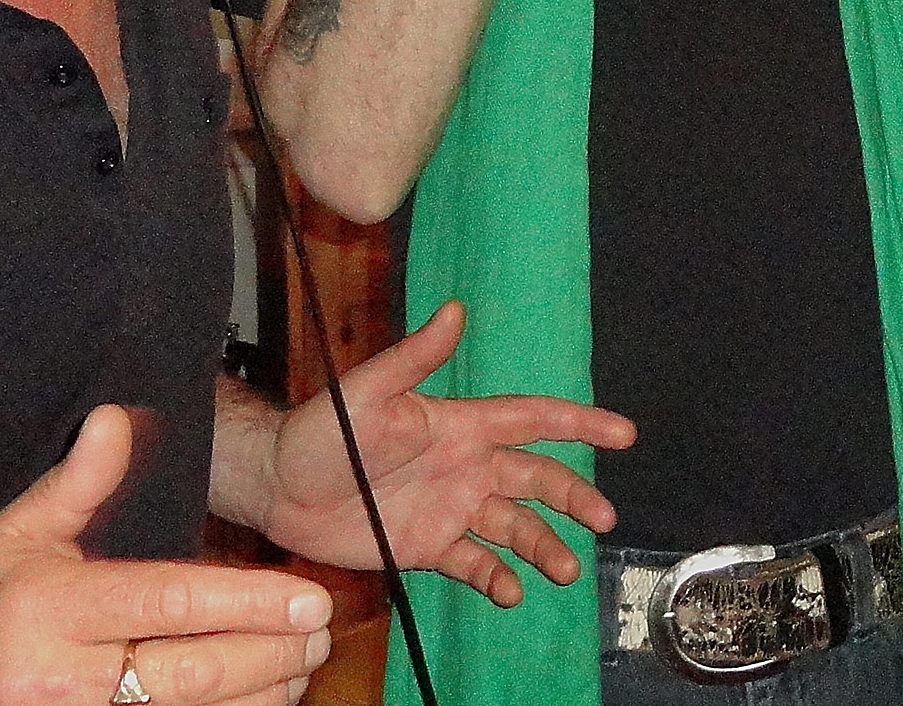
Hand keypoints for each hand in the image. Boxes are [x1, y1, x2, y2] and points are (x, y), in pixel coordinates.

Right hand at [0, 405, 333, 705]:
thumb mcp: (19, 535)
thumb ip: (78, 483)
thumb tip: (116, 418)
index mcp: (55, 608)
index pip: (168, 600)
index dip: (246, 602)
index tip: (308, 599)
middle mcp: (65, 675)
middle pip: (191, 672)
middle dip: (269, 654)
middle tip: (320, 632)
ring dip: (258, 697)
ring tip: (301, 667)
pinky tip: (258, 705)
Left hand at [260, 301, 635, 606]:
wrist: (279, 487)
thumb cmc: (322, 431)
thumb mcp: (370, 391)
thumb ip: (416, 357)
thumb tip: (456, 309)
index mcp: (461, 426)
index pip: (533, 421)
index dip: (580, 424)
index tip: (624, 433)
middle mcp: (466, 467)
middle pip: (537, 479)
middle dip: (574, 496)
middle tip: (603, 519)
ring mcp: (450, 509)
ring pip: (514, 526)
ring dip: (543, 545)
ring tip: (564, 570)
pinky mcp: (428, 547)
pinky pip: (475, 563)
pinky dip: (497, 578)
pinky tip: (510, 593)